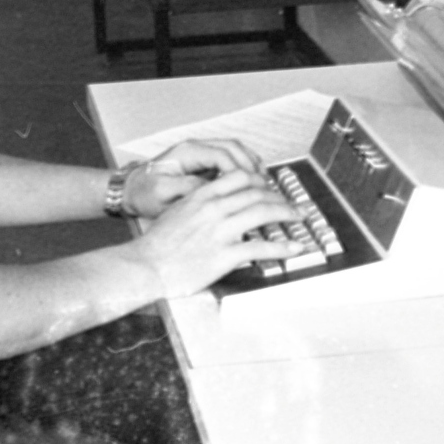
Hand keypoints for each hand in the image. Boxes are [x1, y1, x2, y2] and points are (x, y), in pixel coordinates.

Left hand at [123, 139, 269, 218]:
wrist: (131, 191)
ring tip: (263, 184)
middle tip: (264, 186)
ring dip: (250, 165)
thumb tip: (214, 190)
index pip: (222, 154)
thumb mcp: (163, 194)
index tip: (250, 187)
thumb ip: (189, 190)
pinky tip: (251, 183)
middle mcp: (196, 148)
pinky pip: (230, 159)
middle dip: (251, 166)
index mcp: (187, 153)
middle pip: (234, 148)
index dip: (239, 171)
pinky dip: (244, 168)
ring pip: (235, 151)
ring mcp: (201, 153)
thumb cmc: (144, 193)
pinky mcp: (203, 163)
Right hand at [131, 169, 304, 298]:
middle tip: (291, 205)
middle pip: (257, 193)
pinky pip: (261, 247)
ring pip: (263, 213)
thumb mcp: (177, 211)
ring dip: (287, 214)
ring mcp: (220, 231)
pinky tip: (294, 248)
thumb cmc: (157, 244)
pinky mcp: (224, 255)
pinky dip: (282, 247)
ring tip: (298, 218)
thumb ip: (200, 203)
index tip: (270, 188)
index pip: (240, 177)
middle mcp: (214, 209)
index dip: (261, 181)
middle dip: (279, 198)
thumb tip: (218, 203)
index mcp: (202, 196)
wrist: (145, 265)